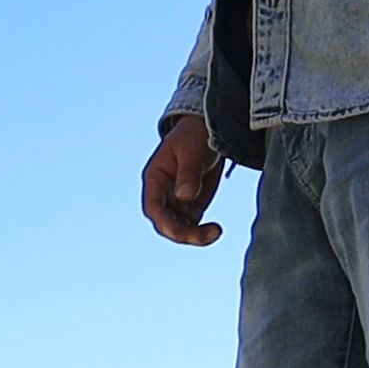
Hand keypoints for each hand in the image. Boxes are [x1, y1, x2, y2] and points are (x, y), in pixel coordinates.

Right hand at [142, 115, 223, 244]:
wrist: (209, 130)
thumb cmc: (193, 136)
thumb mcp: (190, 151)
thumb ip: (187, 174)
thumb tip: (184, 197)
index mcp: (155, 180)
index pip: (153, 207)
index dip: (163, 221)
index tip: (180, 230)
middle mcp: (163, 195)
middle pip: (166, 224)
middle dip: (183, 234)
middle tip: (206, 235)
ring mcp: (178, 202)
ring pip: (180, 229)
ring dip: (195, 236)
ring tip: (216, 232)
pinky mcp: (193, 206)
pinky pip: (193, 226)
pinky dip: (202, 233)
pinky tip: (215, 230)